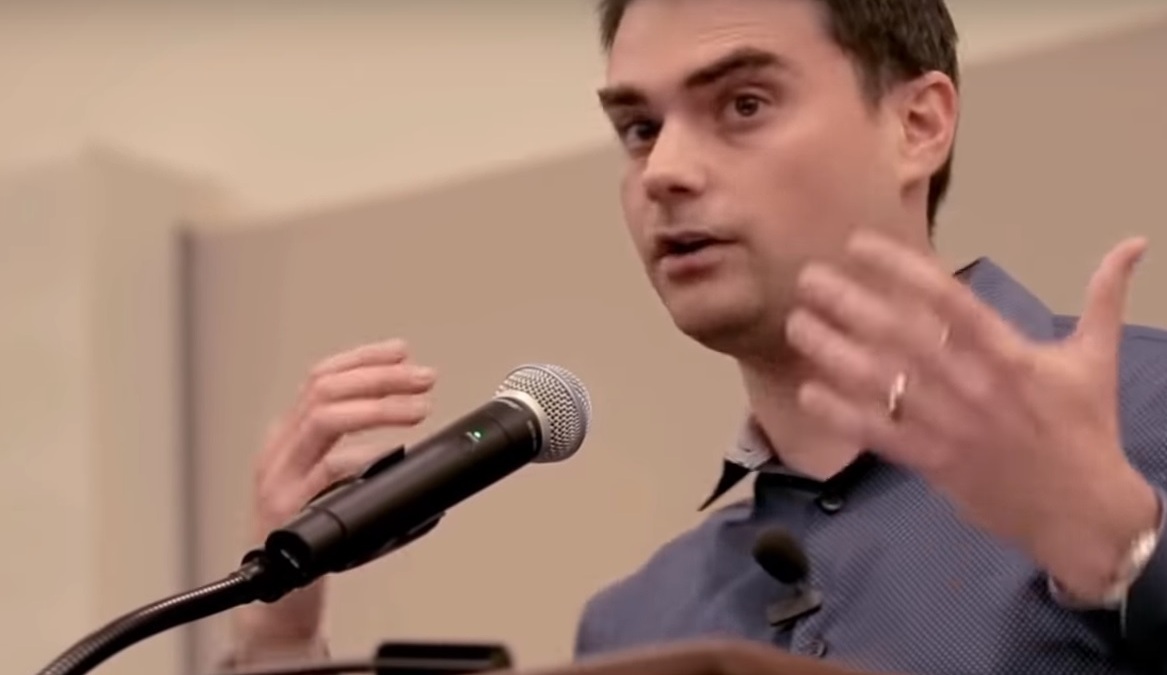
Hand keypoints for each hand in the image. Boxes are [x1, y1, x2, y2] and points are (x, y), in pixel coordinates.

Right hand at [231, 339, 435, 662]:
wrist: (277, 598)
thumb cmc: (311, 539)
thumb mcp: (328, 479)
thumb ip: (352, 444)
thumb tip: (408, 405)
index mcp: (288, 436)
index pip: (321, 377)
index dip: (364, 357)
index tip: (403, 351)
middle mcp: (279, 450)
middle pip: (326, 390)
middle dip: (381, 377)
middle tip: (424, 379)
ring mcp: (280, 479)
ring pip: (324, 419)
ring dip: (378, 407)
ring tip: (419, 409)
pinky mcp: (287, 510)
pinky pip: (326, 472)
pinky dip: (362, 457)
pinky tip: (390, 455)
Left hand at [784, 232, 1158, 601]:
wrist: (1084, 514)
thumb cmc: (1085, 431)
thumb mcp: (1096, 359)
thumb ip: (1103, 297)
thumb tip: (1135, 241)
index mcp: (1009, 354)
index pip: (947, 299)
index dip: (899, 269)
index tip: (858, 245)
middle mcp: (972, 385)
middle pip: (900, 336)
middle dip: (850, 303)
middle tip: (807, 278)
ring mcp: (949, 426)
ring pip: (882, 382)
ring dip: (834, 352)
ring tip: (798, 324)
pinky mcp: (933, 463)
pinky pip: (880, 435)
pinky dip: (842, 414)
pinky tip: (807, 393)